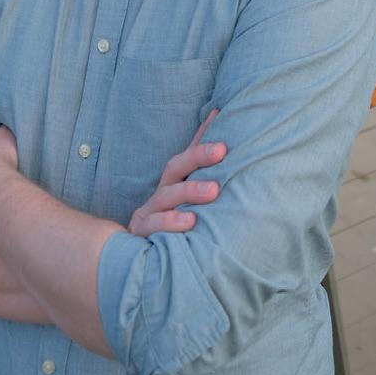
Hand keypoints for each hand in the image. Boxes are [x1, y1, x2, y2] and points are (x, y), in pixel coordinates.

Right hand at [128, 108, 226, 236]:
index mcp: (176, 183)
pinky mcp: (142, 231)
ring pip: (167, 195)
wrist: (137, 260)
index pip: (190, 154)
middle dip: (198, 156)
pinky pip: (155, 224)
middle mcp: (162, 192)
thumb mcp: (193, 207)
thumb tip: (237, 161)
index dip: (203, 135)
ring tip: (213, 191)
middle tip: (222, 150)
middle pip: (176, 166)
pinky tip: (190, 222)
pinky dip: (171, 222)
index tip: (220, 114)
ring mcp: (150, 210)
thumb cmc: (174, 228)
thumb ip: (211, 186)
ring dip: (190, 190)